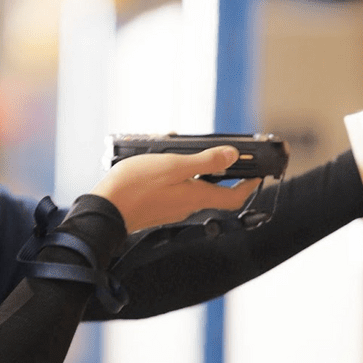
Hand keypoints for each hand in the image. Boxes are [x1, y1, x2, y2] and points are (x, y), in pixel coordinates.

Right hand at [90, 146, 260, 232]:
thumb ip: (205, 161)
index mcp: (196, 196)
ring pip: (193, 190)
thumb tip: (232, 156)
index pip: (234, 197)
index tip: (257, 174)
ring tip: (185, 152)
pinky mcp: (157, 208)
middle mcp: (187, 206)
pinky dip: (178, 177)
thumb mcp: (174, 165)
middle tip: (224, 157)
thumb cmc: (136, 187)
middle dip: (222, 174)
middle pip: (214, 192)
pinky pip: (175, 191)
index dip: (249, 186)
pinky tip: (163, 164)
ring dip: (196, 172)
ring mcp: (171, 209)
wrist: (106, 210)